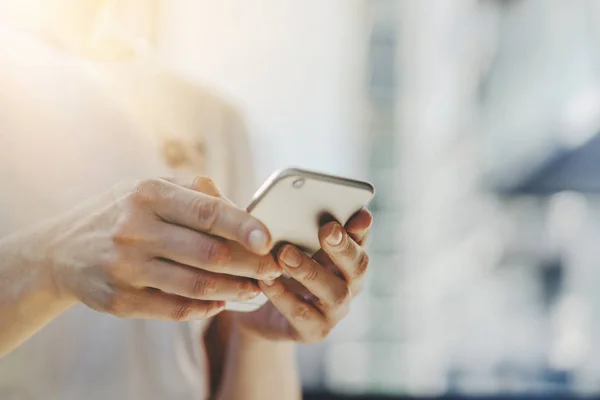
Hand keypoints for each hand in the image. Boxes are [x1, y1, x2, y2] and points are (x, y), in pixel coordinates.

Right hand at [44, 177, 281, 320]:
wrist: (61, 250)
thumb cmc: (123, 213)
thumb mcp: (152, 188)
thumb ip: (198, 194)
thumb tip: (246, 215)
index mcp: (148, 194)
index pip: (207, 212)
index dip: (244, 227)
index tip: (270, 240)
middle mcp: (135, 230)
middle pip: (209, 254)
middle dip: (250, 265)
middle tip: (273, 270)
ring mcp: (125, 267)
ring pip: (196, 285)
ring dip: (234, 290)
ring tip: (254, 288)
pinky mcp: (120, 300)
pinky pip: (175, 309)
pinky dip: (205, 307)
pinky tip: (221, 301)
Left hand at [236, 209, 371, 342]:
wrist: (260, 311)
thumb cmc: (281, 267)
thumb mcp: (293, 243)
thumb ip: (301, 226)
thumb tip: (299, 203)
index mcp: (347, 257)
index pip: (362, 238)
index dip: (362, 228)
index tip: (357, 215)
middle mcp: (350, 284)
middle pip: (359, 266)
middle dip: (344, 247)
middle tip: (327, 230)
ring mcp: (335, 311)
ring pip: (335, 293)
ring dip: (311, 271)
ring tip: (285, 254)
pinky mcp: (314, 331)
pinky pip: (302, 314)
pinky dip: (283, 296)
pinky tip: (266, 280)